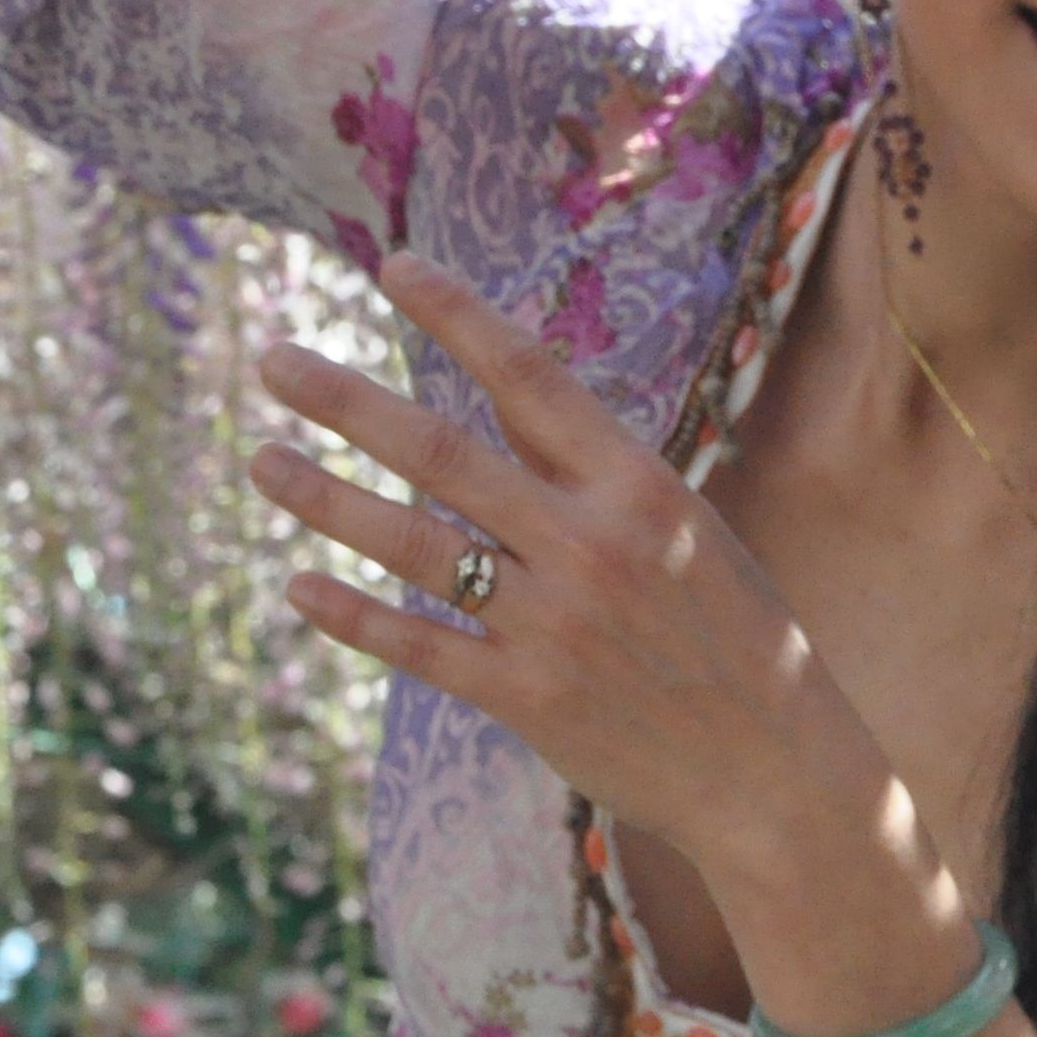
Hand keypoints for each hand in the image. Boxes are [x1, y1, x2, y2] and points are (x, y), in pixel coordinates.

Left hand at [249, 249, 883, 878]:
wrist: (774, 769)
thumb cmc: (734, 633)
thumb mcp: (686, 526)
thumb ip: (593, 470)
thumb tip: (505, 396)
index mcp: (638, 483)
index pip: (528, 374)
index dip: (456, 315)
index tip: (392, 267)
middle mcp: (588, 542)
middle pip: (441, 454)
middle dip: (347, 402)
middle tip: (274, 361)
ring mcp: (552, 623)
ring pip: (413, 545)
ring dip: (325, 499)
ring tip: (262, 459)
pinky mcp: (524, 698)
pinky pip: (418, 645)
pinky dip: (352, 615)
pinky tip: (299, 585)